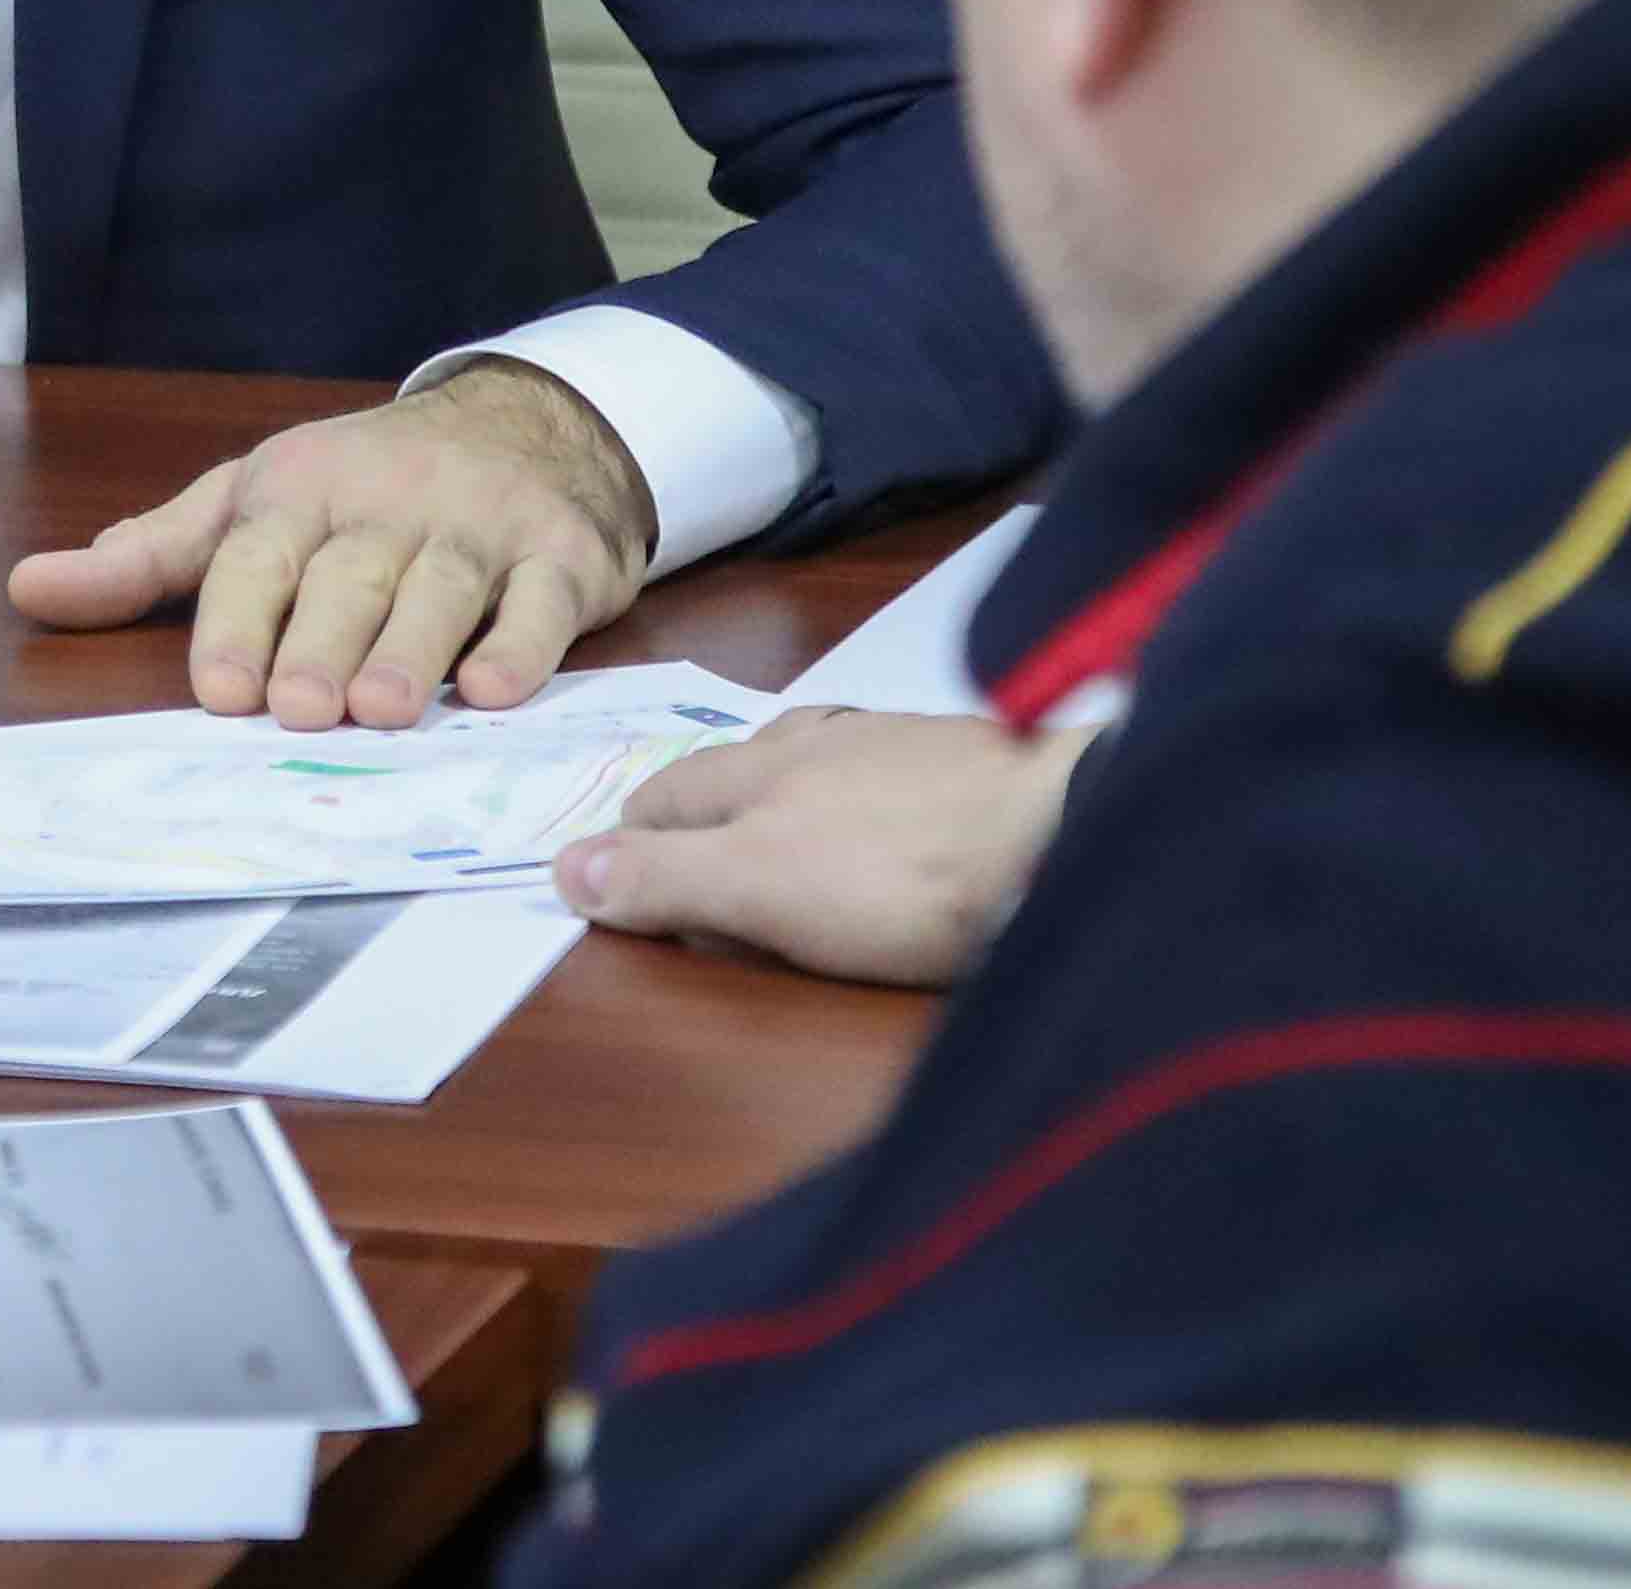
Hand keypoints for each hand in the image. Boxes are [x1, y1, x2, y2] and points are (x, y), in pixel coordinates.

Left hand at [4, 359, 656, 729]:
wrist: (526, 426)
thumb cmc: (361, 490)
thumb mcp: (247, 504)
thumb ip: (148, 558)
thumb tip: (26, 590)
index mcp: (297, 494)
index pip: (257, 558)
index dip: (236, 622)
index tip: (217, 690)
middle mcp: (387, 505)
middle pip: (347, 580)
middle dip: (322, 645)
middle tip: (301, 711)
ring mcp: (477, 527)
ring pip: (440, 590)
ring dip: (414, 651)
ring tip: (386, 713)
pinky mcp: (559, 556)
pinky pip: (541, 600)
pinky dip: (523, 644)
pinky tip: (497, 687)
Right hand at [550, 706, 1090, 982]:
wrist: (1069, 830)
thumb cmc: (902, 872)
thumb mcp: (761, 889)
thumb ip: (665, 880)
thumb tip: (561, 867)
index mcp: (759, 767)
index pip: (665, 792)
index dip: (628, 836)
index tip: (610, 873)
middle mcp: (823, 740)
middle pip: (735, 767)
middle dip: (696, 801)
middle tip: (676, 846)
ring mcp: (902, 746)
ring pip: (815, 759)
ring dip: (783, 788)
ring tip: (777, 817)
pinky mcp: (975, 764)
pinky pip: (891, 774)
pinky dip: (865, 797)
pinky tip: (893, 817)